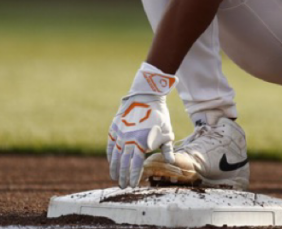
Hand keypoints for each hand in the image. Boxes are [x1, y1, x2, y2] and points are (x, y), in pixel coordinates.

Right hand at [106, 63, 177, 187]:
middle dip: (123, 176)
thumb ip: (167, 149)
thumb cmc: (159, 116)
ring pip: (115, 156)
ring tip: (114, 178)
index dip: (133, 176)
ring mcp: (120, 134)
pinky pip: (110, 145)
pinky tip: (111, 162)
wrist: (146, 96)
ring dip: (114, 168)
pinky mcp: (114, 128)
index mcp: (142, 142)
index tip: (133, 185)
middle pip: (124, 163)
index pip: (135, 165)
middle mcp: (128, 140)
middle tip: (123, 186)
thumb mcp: (167, 132)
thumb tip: (170, 162)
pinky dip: (110, 155)